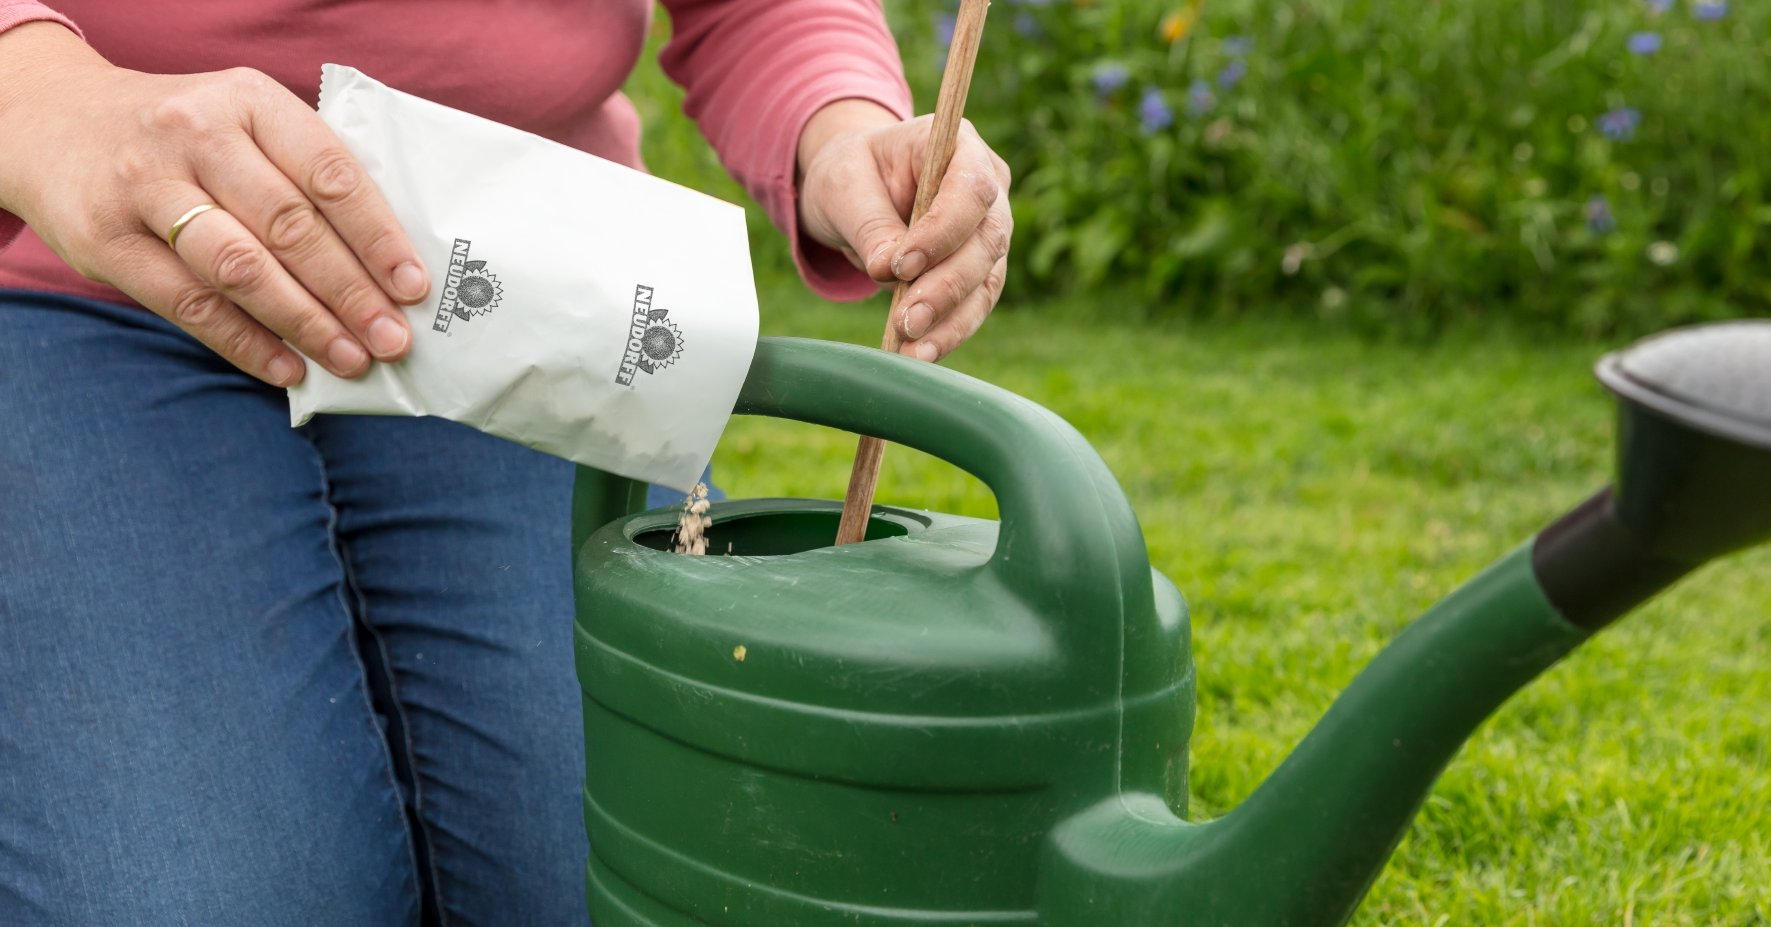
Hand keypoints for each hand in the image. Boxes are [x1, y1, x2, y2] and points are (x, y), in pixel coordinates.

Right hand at [0, 23, 427, 386]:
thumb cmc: (184, 135)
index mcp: (248, 101)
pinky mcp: (107, 240)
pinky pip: (189, 303)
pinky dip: (245, 343)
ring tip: (349, 359)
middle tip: (392, 339)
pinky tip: (287, 368)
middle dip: (351, 292)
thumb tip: (387, 263)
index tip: (414, 287)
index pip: (329, 173)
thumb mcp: (243, 121)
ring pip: (240, 268)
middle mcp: (196, 135)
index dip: (378, 236)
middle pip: (290, 226)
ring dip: (304, 323)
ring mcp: (145, 186)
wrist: (55, 122)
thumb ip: (303, 172)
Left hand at [797, 100, 1011, 361]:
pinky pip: (974, 305)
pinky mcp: (981, 269)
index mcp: (957, 144)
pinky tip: (920, 354)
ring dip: (951, 320)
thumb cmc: (850, 174)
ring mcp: (990, 229)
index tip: (902, 266)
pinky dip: (949, 332)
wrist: (854, 190)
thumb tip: (886, 271)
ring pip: (987, 280)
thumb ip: (870, 224)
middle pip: (987, 240)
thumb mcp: (844, 187)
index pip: (972, 188)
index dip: (944, 231)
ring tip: (912, 351)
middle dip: (948, 287)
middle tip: (907, 321)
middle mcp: (988, 185)